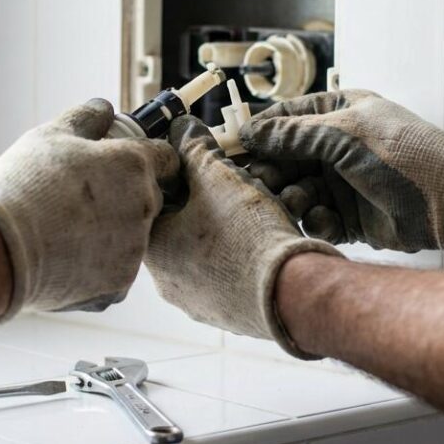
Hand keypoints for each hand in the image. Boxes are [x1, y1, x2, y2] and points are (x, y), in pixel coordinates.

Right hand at [0, 99, 177, 318]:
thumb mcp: (51, 135)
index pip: (166, 158)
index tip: (125, 163)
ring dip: (111, 232)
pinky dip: (96, 265)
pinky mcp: (118, 286)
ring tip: (67, 229)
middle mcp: (144, 208)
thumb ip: (86, 117)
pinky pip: (114, 270)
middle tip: (85, 197)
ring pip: (132, 237)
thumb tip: (104, 109)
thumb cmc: (25, 186)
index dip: (148, 157)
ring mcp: (133, 250)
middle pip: (151, 198)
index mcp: (134, 166)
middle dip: (126, 195)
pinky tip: (64, 257)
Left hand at [145, 116, 339, 358]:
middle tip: (229, 186)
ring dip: (222, 231)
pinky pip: (226, 278)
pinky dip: (239, 259)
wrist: (291, 292)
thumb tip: (181, 127)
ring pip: (203, 254)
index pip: (151, 201)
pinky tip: (260, 244)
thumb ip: (196, 149)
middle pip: (178, 228)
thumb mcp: (219, 177)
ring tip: (250, 214)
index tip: (200, 165)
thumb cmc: (248, 234)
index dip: (177, 176)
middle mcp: (167, 283)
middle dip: (203, 203)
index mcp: (153, 249)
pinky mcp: (227, 316)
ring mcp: (197, 304)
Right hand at [241, 90, 443, 258]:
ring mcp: (343, 183)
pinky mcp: (349, 218)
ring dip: (292, 198)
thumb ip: (294, 134)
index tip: (233, 149)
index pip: (286, 119)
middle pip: (286, 159)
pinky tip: (322, 221)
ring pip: (298, 190)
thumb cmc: (402, 154)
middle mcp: (338, 147)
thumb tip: (249, 130)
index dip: (259, 133)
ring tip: (295, 204)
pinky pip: (317, 219)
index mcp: (339, 112)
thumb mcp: (344, 133)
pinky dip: (315, 221)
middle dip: (272, 172)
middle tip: (255, 185)